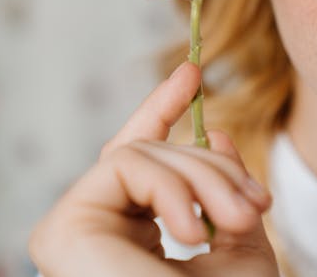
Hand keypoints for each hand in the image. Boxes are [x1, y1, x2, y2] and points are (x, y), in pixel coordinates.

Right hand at [28, 61, 279, 275]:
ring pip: (140, 154)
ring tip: (238, 219)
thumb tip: (214, 131)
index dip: (163, 108)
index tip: (193, 71)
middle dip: (210, 167)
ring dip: (200, 179)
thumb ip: (224, 190)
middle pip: (149, 155)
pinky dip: (169, 188)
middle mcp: (99, 228)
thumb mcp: (240, 246)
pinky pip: (123, 166)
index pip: (140, 158)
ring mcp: (76, 229)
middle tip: (256, 202)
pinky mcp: (61, 231)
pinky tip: (189, 230)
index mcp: (133, 233)